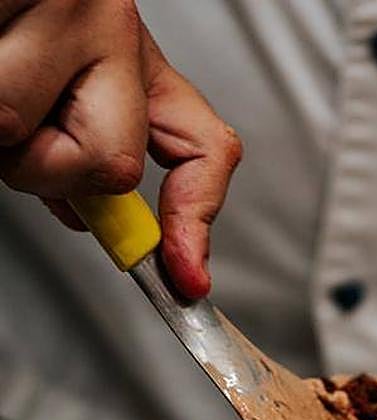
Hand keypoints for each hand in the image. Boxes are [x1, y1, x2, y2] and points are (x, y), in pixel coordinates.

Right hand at [0, 0, 240, 297]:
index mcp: (132, 50)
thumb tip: (97, 223)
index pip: (203, 148)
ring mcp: (56, 5)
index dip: (197, 220)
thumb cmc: (10, 27)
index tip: (188, 279)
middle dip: (46, 169)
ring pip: (13, 126)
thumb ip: (91, 153)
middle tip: (16, 130)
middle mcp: (108, 22)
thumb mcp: (64, 91)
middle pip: (109, 161)